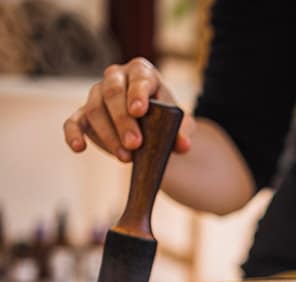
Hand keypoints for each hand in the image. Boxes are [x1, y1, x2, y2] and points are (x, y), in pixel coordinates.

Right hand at [63, 58, 194, 161]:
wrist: (152, 124)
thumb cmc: (165, 117)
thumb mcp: (178, 123)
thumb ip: (182, 132)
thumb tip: (184, 146)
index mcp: (141, 72)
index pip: (138, 78)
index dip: (137, 93)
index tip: (139, 111)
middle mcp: (115, 78)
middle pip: (112, 94)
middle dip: (123, 120)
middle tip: (135, 144)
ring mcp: (96, 94)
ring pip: (94, 110)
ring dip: (108, 135)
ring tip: (126, 157)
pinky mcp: (83, 114)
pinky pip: (73, 122)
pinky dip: (72, 134)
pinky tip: (79, 148)